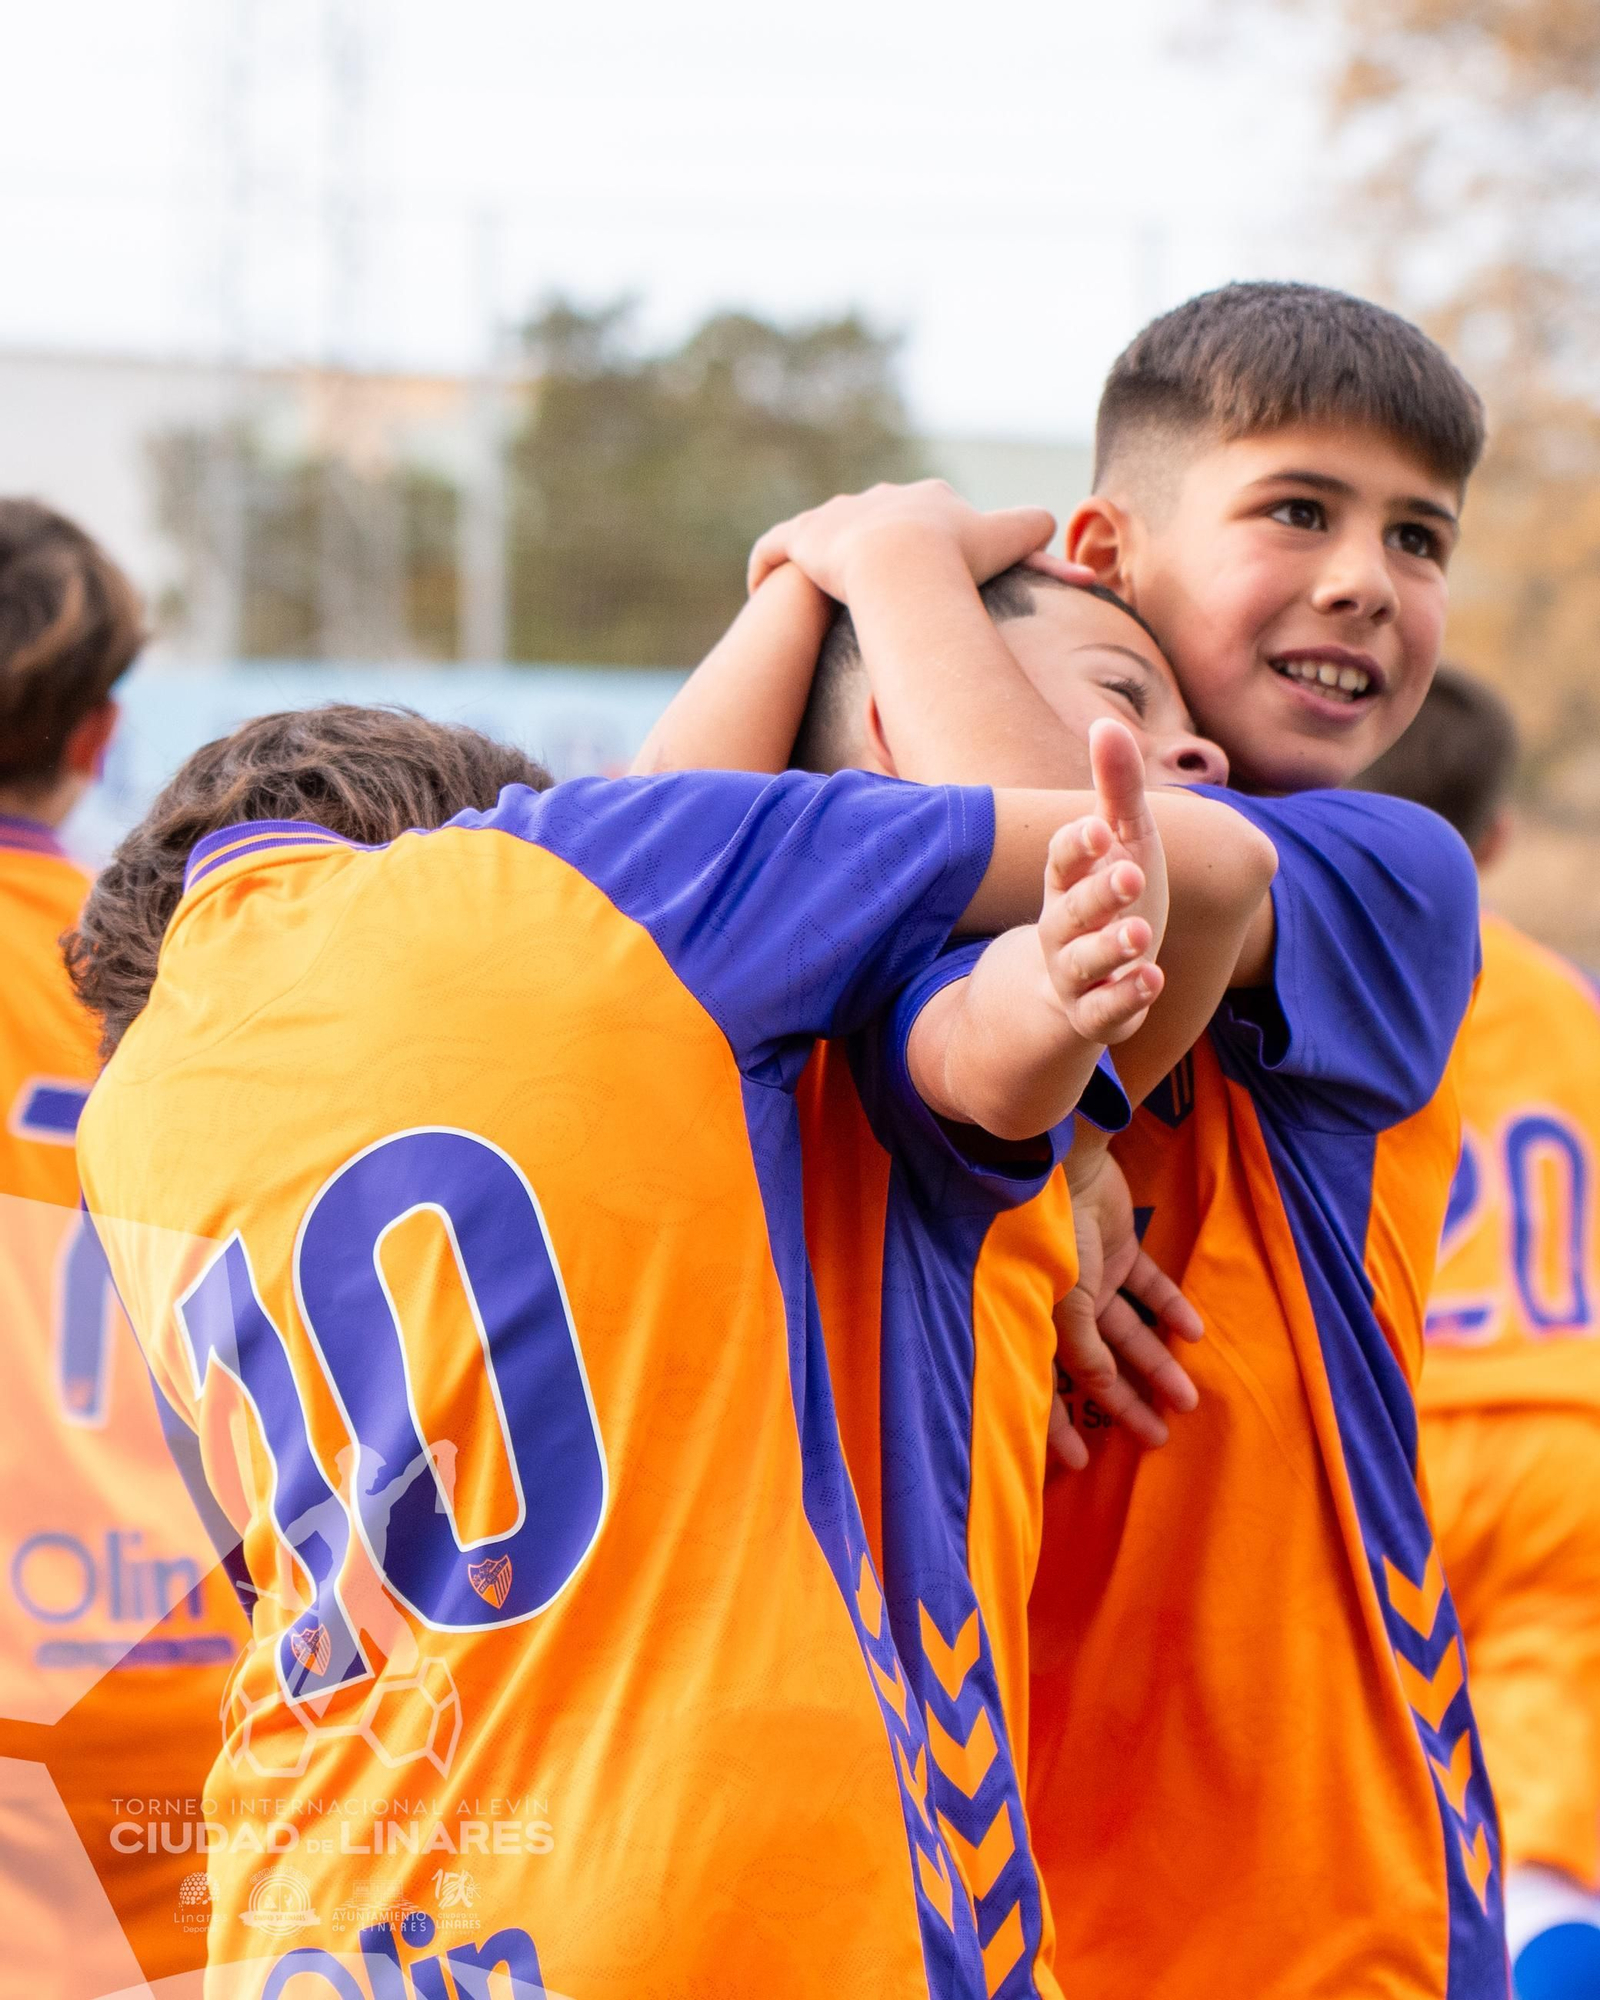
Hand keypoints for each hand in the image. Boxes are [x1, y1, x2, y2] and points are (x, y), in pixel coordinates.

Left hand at [747, 480, 1090, 601]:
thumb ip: (1034, 530)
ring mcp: (837, 515)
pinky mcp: (801, 538)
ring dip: (817, 558)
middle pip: (872, 519)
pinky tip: (760, 591)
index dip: (925, 539)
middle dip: (870, 545)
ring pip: (822, 533)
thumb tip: (1053, 524)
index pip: (923, 513)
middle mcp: (877, 497)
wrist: (904, 560)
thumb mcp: (1010, 539)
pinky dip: (766, 567)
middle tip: (866, 589)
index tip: (921, 570)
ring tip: (811, 594)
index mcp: (924, 498)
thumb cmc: (959, 555)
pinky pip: (774, 549)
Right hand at [1039, 807, 1162, 1048]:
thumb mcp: (1121, 842)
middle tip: (1132, 875)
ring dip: (1109, 949)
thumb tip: (1106, 723)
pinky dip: (1125, 999)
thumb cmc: (1108, 898)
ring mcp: (1075, 976)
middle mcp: (1062, 929)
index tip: (1100, 829)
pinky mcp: (1095, 1014)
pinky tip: (1153, 980)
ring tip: (1141, 935)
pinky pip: (1102, 1013)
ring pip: (1082, 964)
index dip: (1077, 847)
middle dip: (1097, 895)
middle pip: (1068, 912)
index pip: (1061, 861)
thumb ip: (1114, 789)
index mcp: (1065, 884)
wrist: (1079, 986)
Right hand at [1047, 1144, 1202, 1471]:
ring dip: (1156, 1364)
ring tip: (1188, 1400)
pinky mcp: (1121, 1247)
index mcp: (1036, 1319)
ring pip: (1129, 1332)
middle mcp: (1063, 1303)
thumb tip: (1101, 1391)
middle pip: (1098, 1365)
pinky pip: (1150, 1287)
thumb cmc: (1051, 1237)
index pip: (1047, 1385)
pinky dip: (1171, 1309)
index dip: (1059, 1427)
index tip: (1081, 1464)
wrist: (1066, 1165)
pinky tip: (1194, 1335)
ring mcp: (1094, 1275)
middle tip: (1157, 1439)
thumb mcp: (1063, 1303)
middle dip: (1125, 1403)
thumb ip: (1084, 1351)